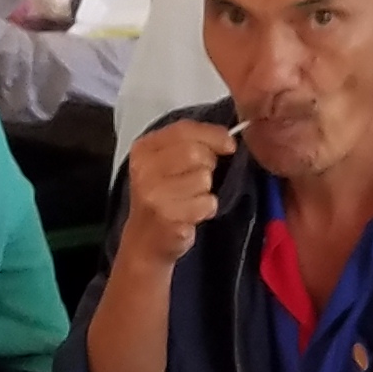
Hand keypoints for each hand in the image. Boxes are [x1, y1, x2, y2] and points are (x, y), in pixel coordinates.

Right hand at [116, 118, 233, 269]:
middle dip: (208, 165)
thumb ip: (189, 144)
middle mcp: (144, 169)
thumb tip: (227, 138)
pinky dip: (207, 208)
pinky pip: (206, 202)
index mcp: (143, 150)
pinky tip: (192, 214)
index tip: (229, 144)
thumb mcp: (165, 164)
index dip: (212, 134)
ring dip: (206, 190)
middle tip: (201, 178)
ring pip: (203, 178)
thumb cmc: (162, 199)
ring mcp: (153, 194)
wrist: (144, 242)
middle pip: (195, 152)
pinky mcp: (167, 216)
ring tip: (191, 199)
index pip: (183, 129)